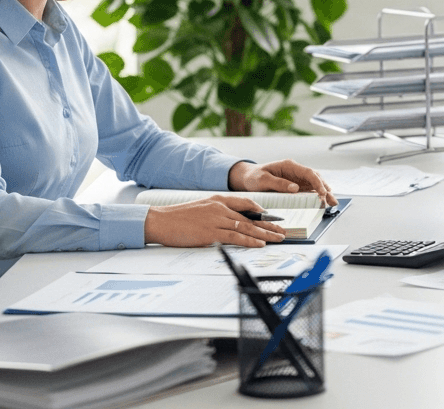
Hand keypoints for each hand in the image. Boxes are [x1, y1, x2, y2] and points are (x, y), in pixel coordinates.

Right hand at [143, 195, 287, 246]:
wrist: (160, 221)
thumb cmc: (178, 217)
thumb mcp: (201, 209)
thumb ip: (218, 213)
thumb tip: (234, 224)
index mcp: (218, 199)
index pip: (247, 203)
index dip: (262, 212)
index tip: (274, 218)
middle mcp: (220, 207)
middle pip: (251, 217)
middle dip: (269, 225)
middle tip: (283, 231)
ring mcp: (216, 220)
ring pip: (247, 227)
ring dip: (265, 234)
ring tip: (278, 238)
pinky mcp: (211, 233)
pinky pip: (235, 237)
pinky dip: (250, 241)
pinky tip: (260, 243)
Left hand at [228, 159, 337, 205]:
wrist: (248, 178)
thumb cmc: (254, 177)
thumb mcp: (262, 180)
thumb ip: (278, 183)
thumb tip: (295, 189)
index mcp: (289, 166)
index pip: (309, 173)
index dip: (317, 182)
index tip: (322, 193)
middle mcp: (296, 171)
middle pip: (316, 178)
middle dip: (326, 189)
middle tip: (332, 201)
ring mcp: (297, 179)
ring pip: (315, 184)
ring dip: (324, 193)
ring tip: (332, 204)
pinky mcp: (296, 187)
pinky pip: (309, 191)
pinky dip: (317, 196)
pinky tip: (323, 203)